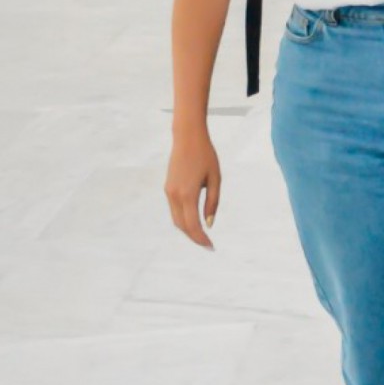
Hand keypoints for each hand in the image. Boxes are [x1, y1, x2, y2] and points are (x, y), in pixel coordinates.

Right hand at [164, 128, 221, 248]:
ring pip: (176, 219)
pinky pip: (175, 209)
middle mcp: (174, 195)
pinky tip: (194, 221)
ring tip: (202, 236)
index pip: (192, 224)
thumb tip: (209, 224)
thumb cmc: (206, 156)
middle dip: (194, 237)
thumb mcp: (215, 179)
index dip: (201, 239)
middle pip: (182, 225)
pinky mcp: (168, 188)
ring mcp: (169, 191)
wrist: (187, 138)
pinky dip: (183, 219)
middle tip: (208, 245)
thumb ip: (213, 202)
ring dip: (188, 229)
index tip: (211, 247)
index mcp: (188, 193)